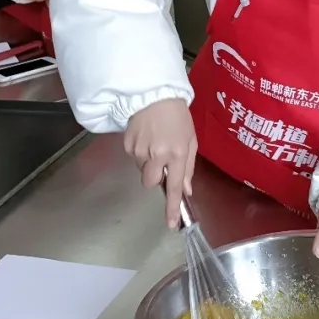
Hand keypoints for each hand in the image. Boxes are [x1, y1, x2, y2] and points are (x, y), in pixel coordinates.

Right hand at [124, 99, 196, 227]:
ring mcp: (140, 151)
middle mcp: (157, 155)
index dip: (172, 207)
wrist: (154, 95)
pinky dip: (140, 152)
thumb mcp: (190, 140)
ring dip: (148, 161)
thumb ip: (188, 167)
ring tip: (155, 141)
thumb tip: (186, 190)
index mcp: (176, 154)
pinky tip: (146, 136)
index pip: (174, 187)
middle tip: (161, 159)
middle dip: (155, 177)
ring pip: (142, 169)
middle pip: (150, 182)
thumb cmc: (177, 116)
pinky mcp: (127, 145)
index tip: (171, 224)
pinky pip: (134, 157)